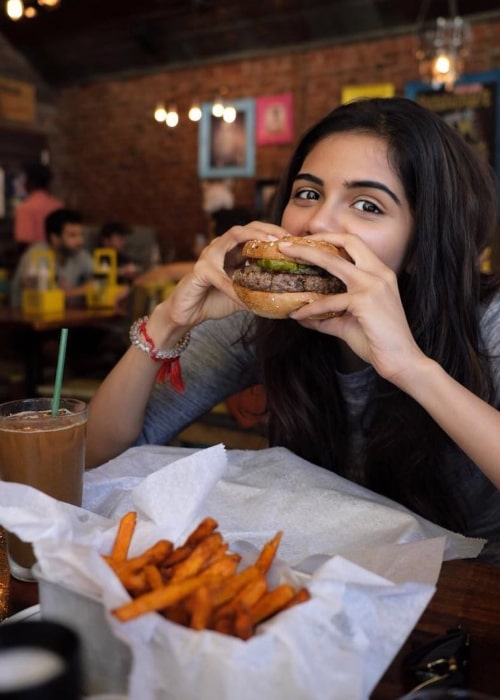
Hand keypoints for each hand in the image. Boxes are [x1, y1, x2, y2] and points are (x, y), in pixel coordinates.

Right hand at [154, 221, 289, 328]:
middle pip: (246, 227)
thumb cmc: (213, 300)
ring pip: (233, 236)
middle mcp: (221, 247)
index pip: (254, 233)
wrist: (187, 313)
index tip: (293, 241)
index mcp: (232, 251)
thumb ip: (258, 290)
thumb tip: (285, 297)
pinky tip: (248, 301)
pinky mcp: (200, 271)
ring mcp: (209, 255)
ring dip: (254, 239)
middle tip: (286, 238)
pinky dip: (235, 289)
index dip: (274, 234)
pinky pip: (222, 277)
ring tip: (271, 247)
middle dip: (267, 229)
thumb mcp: (243, 293)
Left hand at [282, 234, 425, 385]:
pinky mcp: (365, 301)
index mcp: (379, 272)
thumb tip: (301, 316)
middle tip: (288, 243)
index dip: (329, 238)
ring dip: (305, 255)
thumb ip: (326, 316)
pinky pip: (328, 301)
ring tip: (284, 256)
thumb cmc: (377, 341)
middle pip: (345, 241)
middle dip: (315, 239)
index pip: (354, 243)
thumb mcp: (348, 323)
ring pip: (333, 262)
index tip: (306, 242)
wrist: (401, 360)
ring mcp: (373, 284)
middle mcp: (378, 272)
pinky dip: (309, 308)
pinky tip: (296, 315)